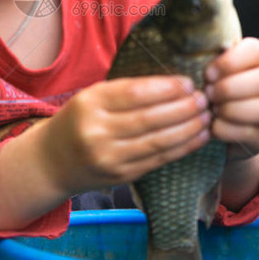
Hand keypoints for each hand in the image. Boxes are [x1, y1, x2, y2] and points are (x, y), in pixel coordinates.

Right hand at [34, 75, 211, 195]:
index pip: (135, 93)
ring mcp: (109, 158)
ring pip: (158, 142)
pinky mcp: (121, 176)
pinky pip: (158, 161)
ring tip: (207, 117)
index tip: (188, 83)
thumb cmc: (79, 121)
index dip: (166, 88)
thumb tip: (173, 82)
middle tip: (205, 99)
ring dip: (188, 129)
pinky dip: (182, 148)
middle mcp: (97, 132)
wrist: (51, 162)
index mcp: (90, 104)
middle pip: (150, 118)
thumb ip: (125, 90)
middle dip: (183, 108)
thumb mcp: (92, 97)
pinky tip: (198, 137)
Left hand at [204, 37, 258, 159]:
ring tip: (213, 109)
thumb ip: (215, 60)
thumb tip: (202, 46)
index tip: (208, 74)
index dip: (230, 61)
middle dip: (230, 88)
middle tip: (208, 93)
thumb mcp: (220, 71)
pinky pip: (252, 133)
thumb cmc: (222, 89)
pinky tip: (214, 126)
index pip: (256, 50)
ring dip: (232, 109)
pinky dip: (229, 130)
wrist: (233, 125)